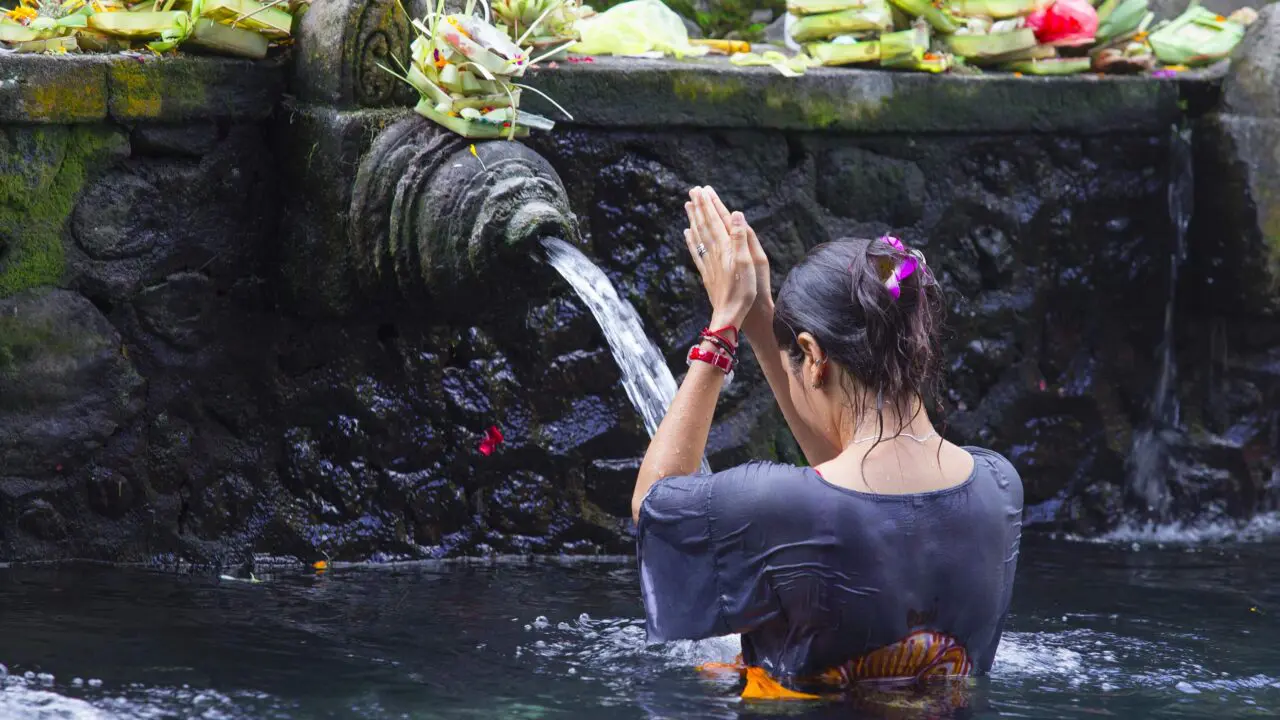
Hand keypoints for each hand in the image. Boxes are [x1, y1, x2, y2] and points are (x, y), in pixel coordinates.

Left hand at [696, 187, 772, 331]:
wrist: (729, 315)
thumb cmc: (743, 291)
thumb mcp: (748, 263)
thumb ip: (740, 237)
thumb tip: (735, 213)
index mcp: (725, 247)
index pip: (715, 220)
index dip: (709, 204)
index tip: (703, 189)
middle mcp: (714, 252)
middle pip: (704, 225)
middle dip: (699, 207)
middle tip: (693, 190)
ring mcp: (708, 263)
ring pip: (698, 236)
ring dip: (694, 219)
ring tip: (688, 205)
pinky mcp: (706, 273)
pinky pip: (696, 252)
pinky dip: (691, 240)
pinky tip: (687, 233)